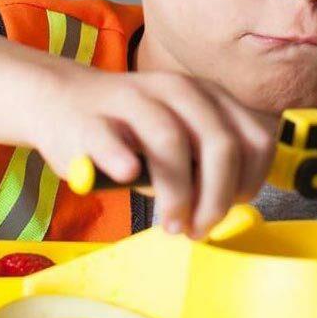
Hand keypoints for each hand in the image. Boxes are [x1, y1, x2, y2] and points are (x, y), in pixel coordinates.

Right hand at [33, 63, 278, 238]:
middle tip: (199, 227)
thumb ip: (208, 162)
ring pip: (171, 141)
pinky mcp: (88, 119)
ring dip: (177, 194)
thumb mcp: (182, 133)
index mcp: (206, 95)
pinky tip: (127, 175)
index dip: (250, 181)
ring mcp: (130, 100)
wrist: (61, 101)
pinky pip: (110, 140)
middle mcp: (174, 89)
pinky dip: (122, 160)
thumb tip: (231, 208)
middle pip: (219, 143)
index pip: (255, 138)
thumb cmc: (129, 129)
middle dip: (217, 197)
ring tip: (171, 224)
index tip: (232, 208)